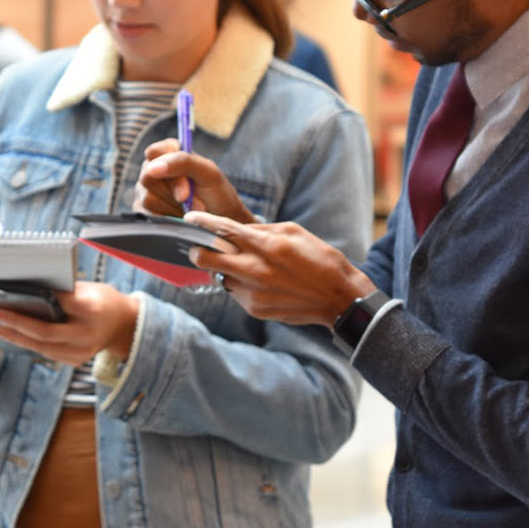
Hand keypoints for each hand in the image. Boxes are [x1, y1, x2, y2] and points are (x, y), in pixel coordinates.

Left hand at [0, 281, 140, 364]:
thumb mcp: (90, 288)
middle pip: (47, 333)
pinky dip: (30, 345)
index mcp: (93, 308)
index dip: (37, 298)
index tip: (14, 292)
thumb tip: (32, 290)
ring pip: (44, 348)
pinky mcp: (77, 360)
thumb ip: (65, 291)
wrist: (124, 326)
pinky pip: (49, 354)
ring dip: (18, 338)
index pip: (60, 303)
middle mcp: (88, 332)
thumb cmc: (103, 301)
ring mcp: (83, 350)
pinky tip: (15, 337)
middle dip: (19, 324)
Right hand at [134, 138, 255, 222]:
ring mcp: (147, 190)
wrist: (219, 221)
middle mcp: (155, 169)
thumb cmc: (216, 194)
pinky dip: (168, 215)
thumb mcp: (208, 173)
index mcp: (170, 153)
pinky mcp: (144, 210)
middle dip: (175, 190)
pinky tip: (179, 215)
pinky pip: (147, 213)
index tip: (186, 180)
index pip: (154, 152)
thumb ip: (183, 162)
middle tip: (193, 199)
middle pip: (148, 176)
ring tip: (190, 208)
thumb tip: (153, 167)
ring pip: (148, 197)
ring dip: (174, 205)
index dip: (168, 165)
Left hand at [184, 212, 375, 326]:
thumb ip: (261, 229)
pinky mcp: (255, 309)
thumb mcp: (293, 231)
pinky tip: (259, 281)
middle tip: (201, 246)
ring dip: (224, 269)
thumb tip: (235, 230)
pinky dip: (240, 284)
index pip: (223, 231)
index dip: (202, 223)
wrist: (339, 298)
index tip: (189, 218)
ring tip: (244, 265)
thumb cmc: (319, 259)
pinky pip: (235, 292)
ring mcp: (253, 293)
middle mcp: (256, 270)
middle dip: (198, 250)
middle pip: (205, 259)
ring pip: (219, 277)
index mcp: (267, 246)